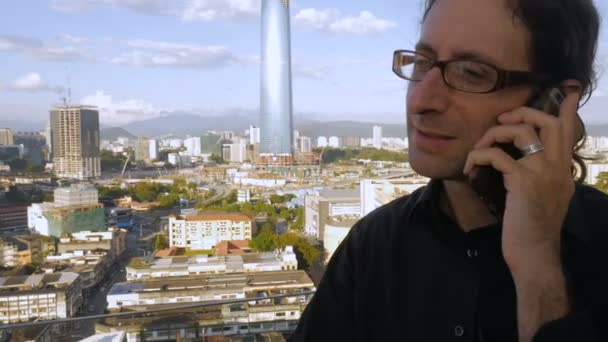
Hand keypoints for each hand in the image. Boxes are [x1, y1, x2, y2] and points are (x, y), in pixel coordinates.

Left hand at [463, 82, 580, 271]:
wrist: (534, 254)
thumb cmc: (532, 229)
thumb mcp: (544, 198)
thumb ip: (541, 178)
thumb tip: (522, 165)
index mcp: (563, 170)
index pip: (568, 132)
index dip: (566, 109)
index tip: (569, 90)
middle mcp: (558, 167)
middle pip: (548, 122)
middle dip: (523, 113)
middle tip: (503, 121)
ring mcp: (543, 173)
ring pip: (521, 133)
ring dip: (493, 135)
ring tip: (479, 148)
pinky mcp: (524, 182)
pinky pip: (497, 155)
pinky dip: (478, 156)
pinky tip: (470, 168)